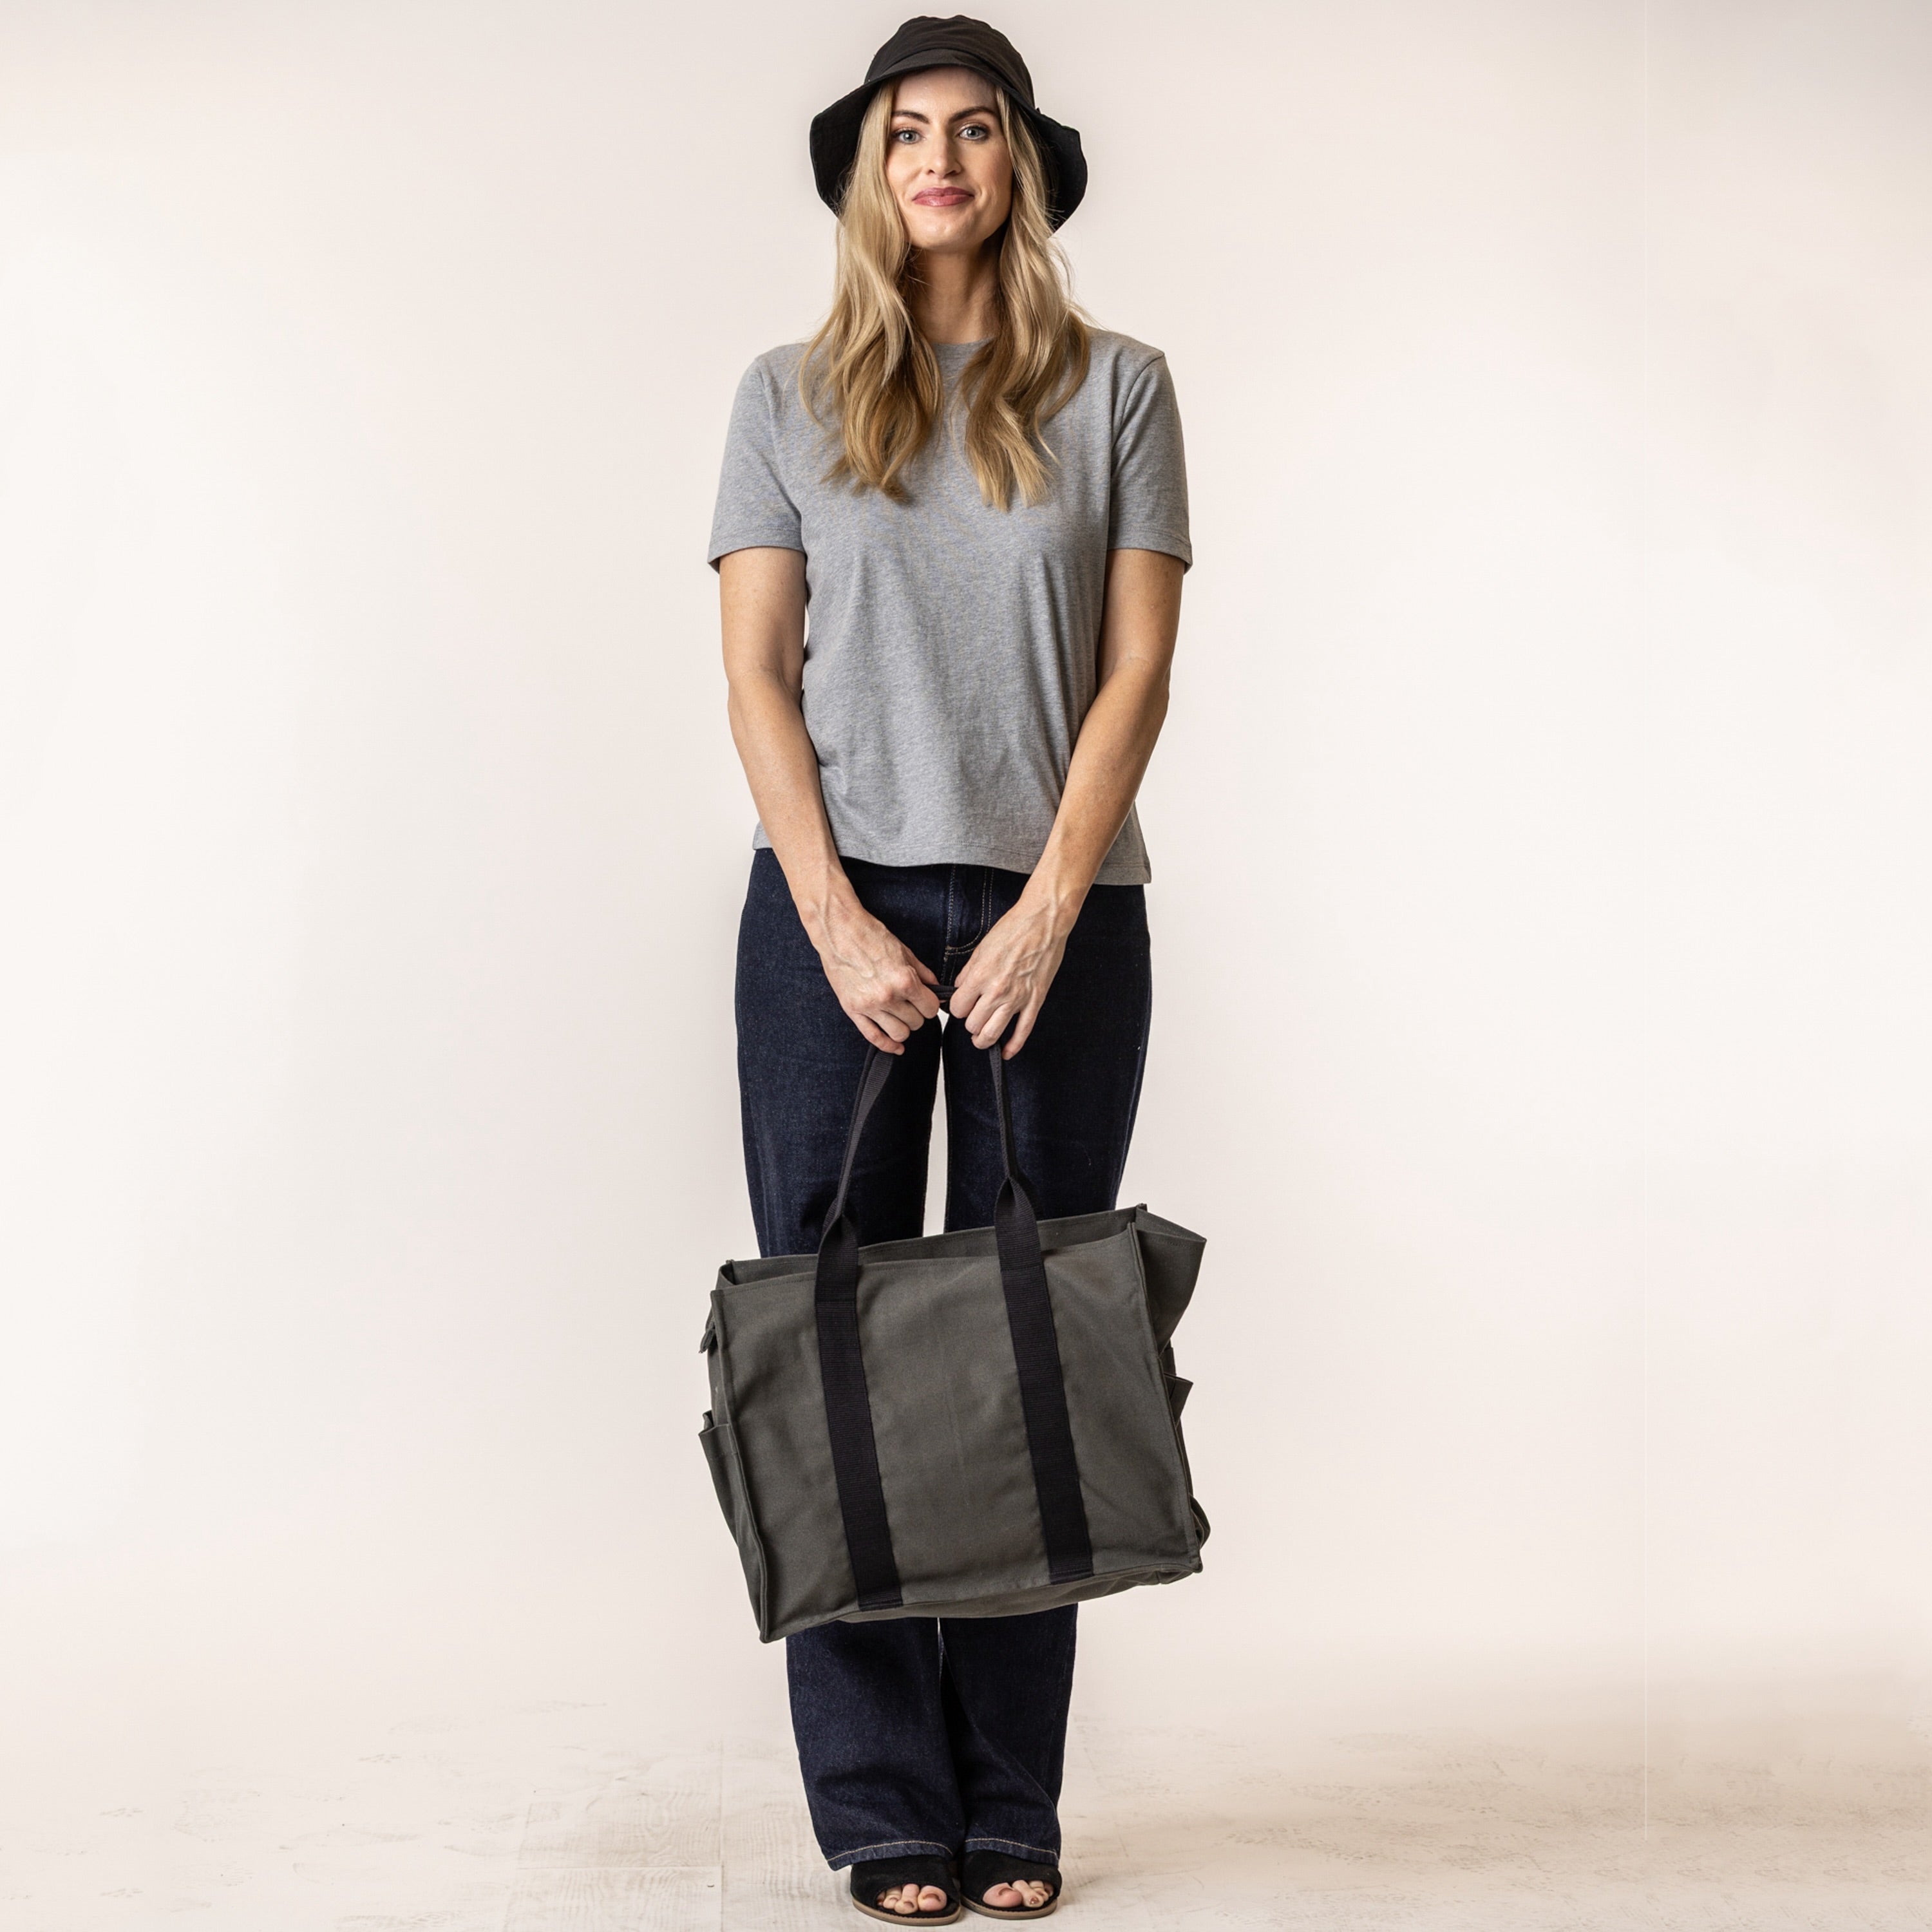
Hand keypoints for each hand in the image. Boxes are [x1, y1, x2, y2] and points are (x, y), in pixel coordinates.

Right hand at [812, 894, 940, 1052]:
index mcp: (904, 980)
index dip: (931, 1005)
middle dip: (918, 1014)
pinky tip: (896, 1046)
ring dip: (904, 1027)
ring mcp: (869, 1005)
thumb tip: (937, 990)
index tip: (926, 1001)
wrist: (839, 931)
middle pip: (916, 1022)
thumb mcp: (905, 952)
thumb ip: (923, 974)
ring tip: (901, 1017)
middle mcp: (888, 996)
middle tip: (912, 1005)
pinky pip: (874, 1037)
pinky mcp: (853, 1010)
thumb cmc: (871, 936)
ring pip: (899, 1033)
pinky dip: (888, 1045)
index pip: (930, 1008)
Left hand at [949, 893, 1071, 1056]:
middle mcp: (996, 991)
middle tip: (973, 1017)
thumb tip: (959, 989)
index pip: (957, 1009)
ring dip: (983, 1039)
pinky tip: (1006, 1052)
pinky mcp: (1035, 1001)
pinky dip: (1012, 1046)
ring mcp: (1017, 999)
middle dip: (969, 1023)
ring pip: (992, 1034)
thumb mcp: (981, 948)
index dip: (957, 1009)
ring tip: (981, 1037)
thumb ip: (968, 973)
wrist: (1044, 921)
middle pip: (972, 1025)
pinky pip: (1022, 1032)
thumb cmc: (1013, 929)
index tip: (961, 1006)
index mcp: (979, 976)